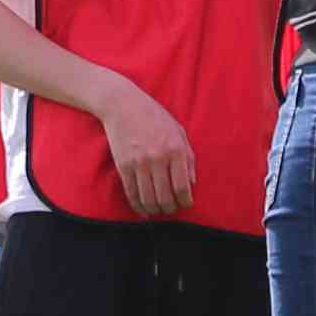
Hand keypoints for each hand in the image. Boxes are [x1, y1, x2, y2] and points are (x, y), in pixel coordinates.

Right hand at [90, 83, 196, 218]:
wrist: (123, 104)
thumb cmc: (154, 116)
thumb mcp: (179, 131)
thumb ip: (188, 157)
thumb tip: (192, 183)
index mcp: (175, 149)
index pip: (183, 186)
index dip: (185, 201)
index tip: (186, 204)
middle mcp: (157, 158)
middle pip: (165, 197)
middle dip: (170, 208)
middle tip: (172, 209)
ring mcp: (139, 163)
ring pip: (148, 198)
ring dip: (155, 210)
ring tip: (158, 211)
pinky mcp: (123, 165)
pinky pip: (131, 193)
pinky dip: (138, 206)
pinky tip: (144, 211)